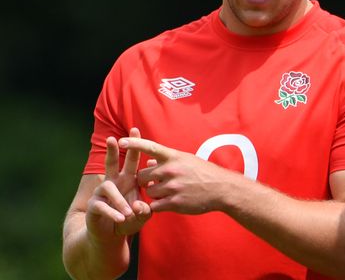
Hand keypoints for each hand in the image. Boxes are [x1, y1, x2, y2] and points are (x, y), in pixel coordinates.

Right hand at [86, 128, 151, 242]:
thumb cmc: (129, 219)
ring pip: (108, 188)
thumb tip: (138, 205)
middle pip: (112, 163)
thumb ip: (145, 210)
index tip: (137, 132)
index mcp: (128, 180)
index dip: (136, 149)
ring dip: (119, 200)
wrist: (110, 234)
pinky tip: (121, 218)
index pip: (133, 161)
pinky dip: (113, 213)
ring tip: (128, 213)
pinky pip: (102, 206)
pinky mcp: (94, 205)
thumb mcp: (142, 216)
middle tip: (113, 138)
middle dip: (113, 150)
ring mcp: (102, 193)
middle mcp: (114, 182)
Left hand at [119, 138, 238, 213]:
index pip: (151, 147)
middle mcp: (171, 170)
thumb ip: (168, 160)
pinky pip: (155, 205)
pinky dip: (158, 205)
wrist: (222, 189)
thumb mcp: (187, 160)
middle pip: (142, 175)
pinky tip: (169, 202)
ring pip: (148, 191)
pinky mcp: (174, 202)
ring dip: (154, 193)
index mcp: (174, 157)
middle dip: (146, 180)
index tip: (121, 141)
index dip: (135, 144)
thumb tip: (149, 160)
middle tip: (156, 182)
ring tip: (168, 192)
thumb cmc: (204, 172)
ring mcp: (173, 187)